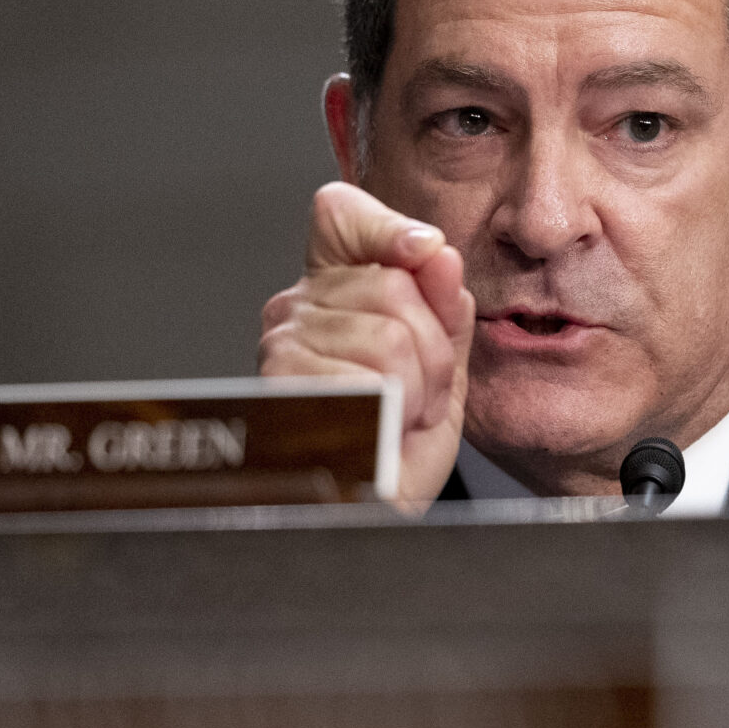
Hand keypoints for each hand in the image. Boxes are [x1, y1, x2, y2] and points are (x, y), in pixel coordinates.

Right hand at [258, 182, 475, 506]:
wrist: (374, 512)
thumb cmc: (397, 447)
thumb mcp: (439, 363)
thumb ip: (444, 306)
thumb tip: (439, 255)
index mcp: (331, 290)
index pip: (340, 215)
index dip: (387, 226)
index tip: (425, 253)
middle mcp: (297, 309)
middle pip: (392, 282)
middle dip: (432, 344)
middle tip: (418, 390)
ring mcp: (285, 344)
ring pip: (389, 332)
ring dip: (419, 386)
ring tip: (400, 413)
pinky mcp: (287, 384)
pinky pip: (373, 374)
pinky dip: (396, 410)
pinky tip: (380, 428)